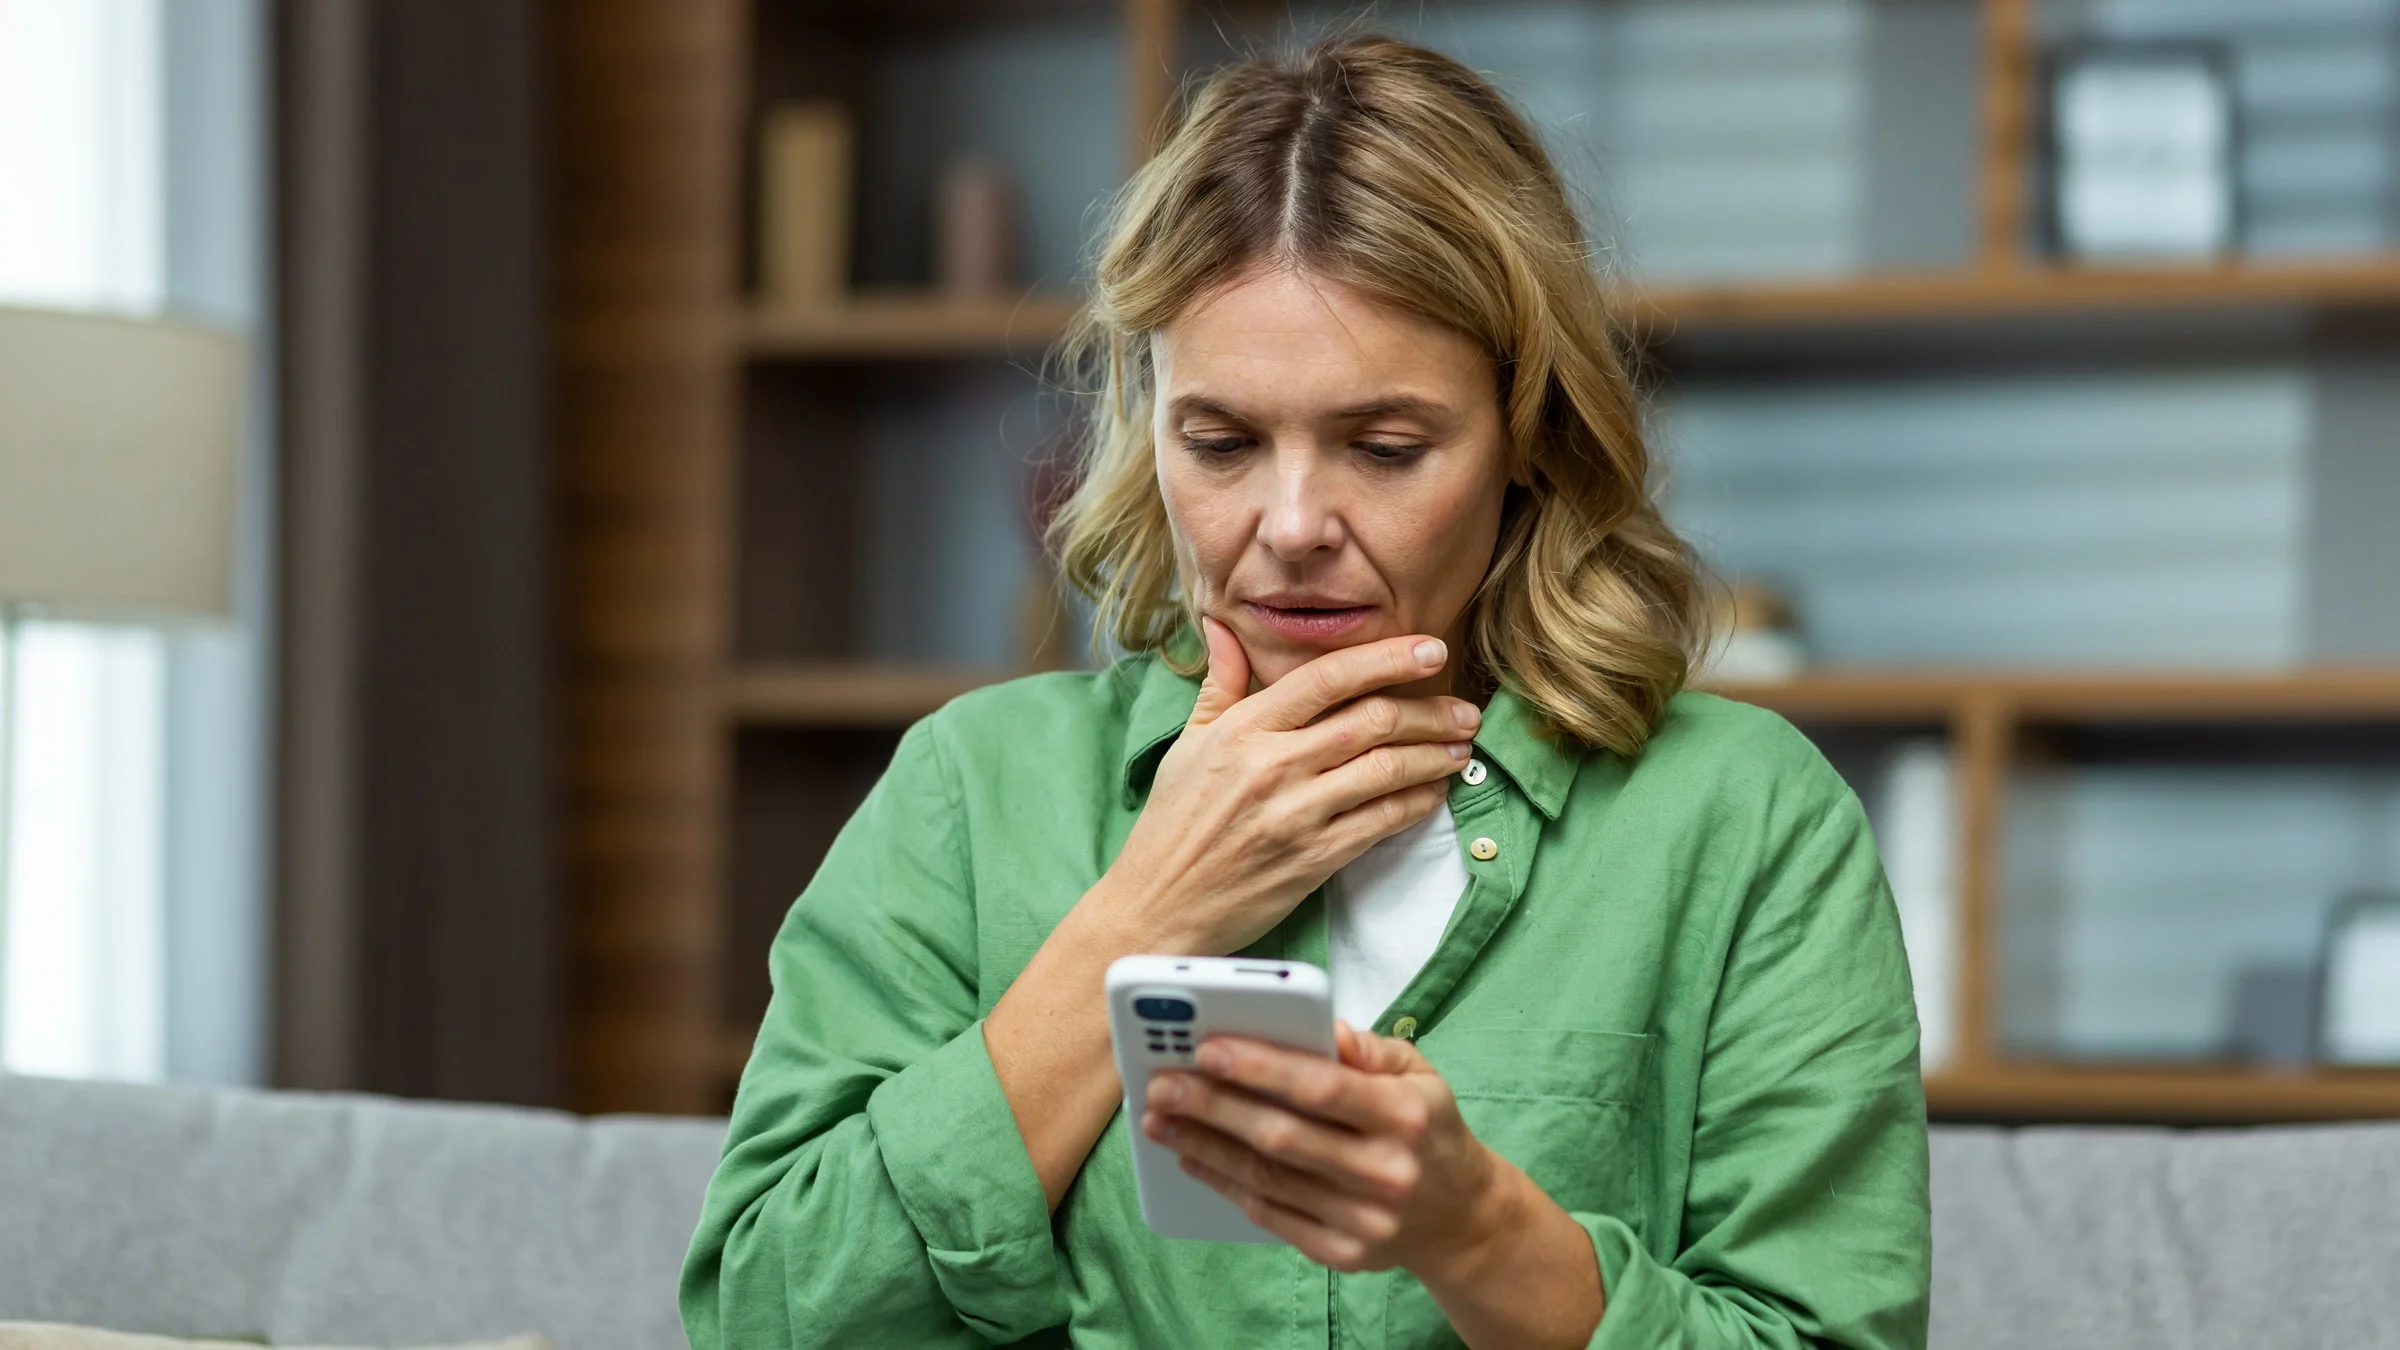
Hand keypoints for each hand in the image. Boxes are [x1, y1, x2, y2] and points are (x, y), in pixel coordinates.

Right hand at [1091, 617, 1480, 956]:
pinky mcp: (1314, 859)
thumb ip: (1220, 684)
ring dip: (1434, 754)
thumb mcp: (1189, 743)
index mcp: (1244, 729)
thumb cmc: (1174, 822)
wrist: (1161, 903)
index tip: (1430, 650)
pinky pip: (1383, 821)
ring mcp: (1296, 814)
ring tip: (1460, 745)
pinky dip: (1418, 802)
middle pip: (1372, 720)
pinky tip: (1434, 791)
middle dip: (1430, 710)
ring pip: (1387, 768)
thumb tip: (1224, 628)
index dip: (1387, 658)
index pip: (1328, 678)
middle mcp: (1273, 765)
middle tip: (1464, 707)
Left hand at [1140, 1020, 1508, 1278]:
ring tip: (1162, 1120)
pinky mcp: (1343, 1253)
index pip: (1322, 1088)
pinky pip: (1271, 1216)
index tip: (1206, 1048)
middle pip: (1282, 1136)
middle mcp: (1386, 1170)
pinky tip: (1194, 1158)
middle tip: (1163, 1084)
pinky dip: (1225, 1184)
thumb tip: (1322, 1027)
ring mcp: (1365, 1219)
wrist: (1462, 1215)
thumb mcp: (1418, 1073)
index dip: (1260, 1067)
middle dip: (1213, 1107)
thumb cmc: (1426, 1128)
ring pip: (1267, 1179)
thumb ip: (1368, 1048)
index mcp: (1405, 1115)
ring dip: (1205, 1146)